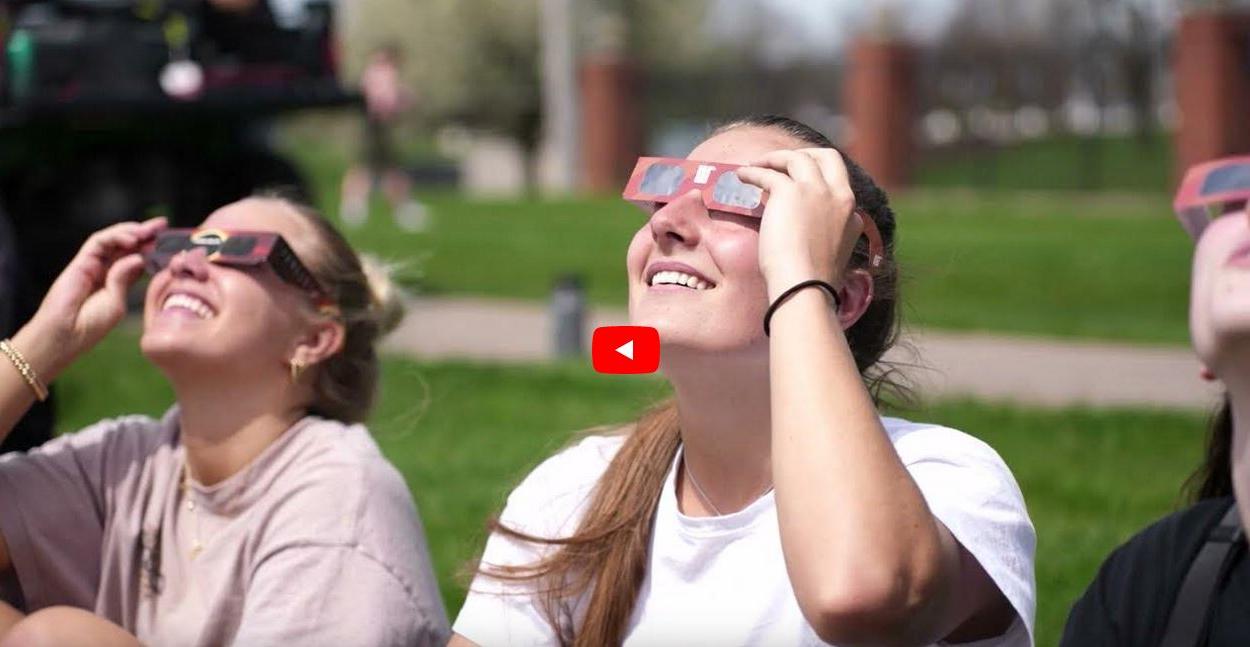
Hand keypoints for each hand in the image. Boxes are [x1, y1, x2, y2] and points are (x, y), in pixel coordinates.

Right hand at [23, 218, 165, 371]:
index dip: (152, 249)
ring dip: (131, 232)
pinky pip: (98, 242)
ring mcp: (92, 265)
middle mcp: (104, 270)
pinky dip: (115, 237)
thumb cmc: (90, 325)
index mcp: (117, 282)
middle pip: (126, 246)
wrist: (65, 335)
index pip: (137, 259)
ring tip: (149, 231)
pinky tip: (132, 239)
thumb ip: (125, 279)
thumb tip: (138, 257)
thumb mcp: (116, 302)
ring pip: (113, 240)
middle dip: (145, 233)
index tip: (171, 242)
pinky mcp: (80, 262)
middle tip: (163, 224)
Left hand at [735, 149, 861, 298]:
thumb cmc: (812, 280)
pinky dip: (753, 171)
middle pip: (827, 157)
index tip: (798, 184)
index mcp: (851, 213)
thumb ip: (827, 233)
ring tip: (756, 165)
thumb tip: (806, 227)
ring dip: (775, 158)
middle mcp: (838, 196)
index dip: (816, 180)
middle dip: (806, 154)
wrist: (804, 286)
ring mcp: (816, 191)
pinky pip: (768, 173)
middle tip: (784, 161)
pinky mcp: (790, 192)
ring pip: (797, 158)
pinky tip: (742, 175)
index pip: (838, 184)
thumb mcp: (831, 252)